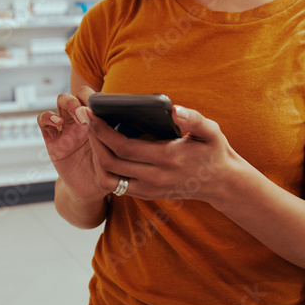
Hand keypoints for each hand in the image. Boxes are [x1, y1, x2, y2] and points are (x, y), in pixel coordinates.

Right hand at [38, 86, 118, 201]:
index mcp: (98, 121)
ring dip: (69, 101)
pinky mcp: (52, 139)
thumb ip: (114, 140)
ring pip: (62, 100)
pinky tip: (58, 123)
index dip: (99, 98)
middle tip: (90, 109)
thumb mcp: (115, 156)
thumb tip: (123, 121)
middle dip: (84, 95)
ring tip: (77, 113)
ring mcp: (66, 128)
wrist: (89, 190)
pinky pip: (43, 120)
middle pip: (79, 94)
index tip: (105, 106)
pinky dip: (48, 117)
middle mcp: (82, 121)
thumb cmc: (107, 172)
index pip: (97, 98)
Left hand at [84, 103, 241, 203]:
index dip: (102, 131)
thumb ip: (194, 120)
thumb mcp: (211, 132)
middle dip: (93, 139)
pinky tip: (103, 151)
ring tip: (92, 136)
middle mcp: (155, 177)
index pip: (123, 147)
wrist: (221, 183)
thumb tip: (175, 110)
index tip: (91, 114)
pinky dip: (105, 170)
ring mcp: (149, 189)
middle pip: (110, 162)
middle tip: (83, 119)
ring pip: (109, 178)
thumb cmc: (214, 152)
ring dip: (95, 157)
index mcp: (167, 158)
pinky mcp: (147, 194)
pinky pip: (116, 187)